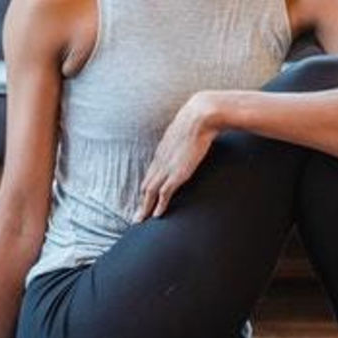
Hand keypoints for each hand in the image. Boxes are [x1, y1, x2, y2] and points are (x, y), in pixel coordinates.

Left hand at [134, 91, 219, 221]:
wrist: (200, 116)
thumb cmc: (197, 119)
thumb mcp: (186, 131)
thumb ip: (184, 139)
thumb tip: (190, 138)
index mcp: (162, 151)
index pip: (150, 174)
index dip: (146, 188)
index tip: (143, 198)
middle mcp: (160, 161)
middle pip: (145, 185)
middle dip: (141, 202)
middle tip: (136, 216)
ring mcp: (167, 168)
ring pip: (149, 192)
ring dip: (145, 208)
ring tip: (140, 220)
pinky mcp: (177, 173)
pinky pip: (164, 193)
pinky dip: (159, 205)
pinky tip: (156, 216)